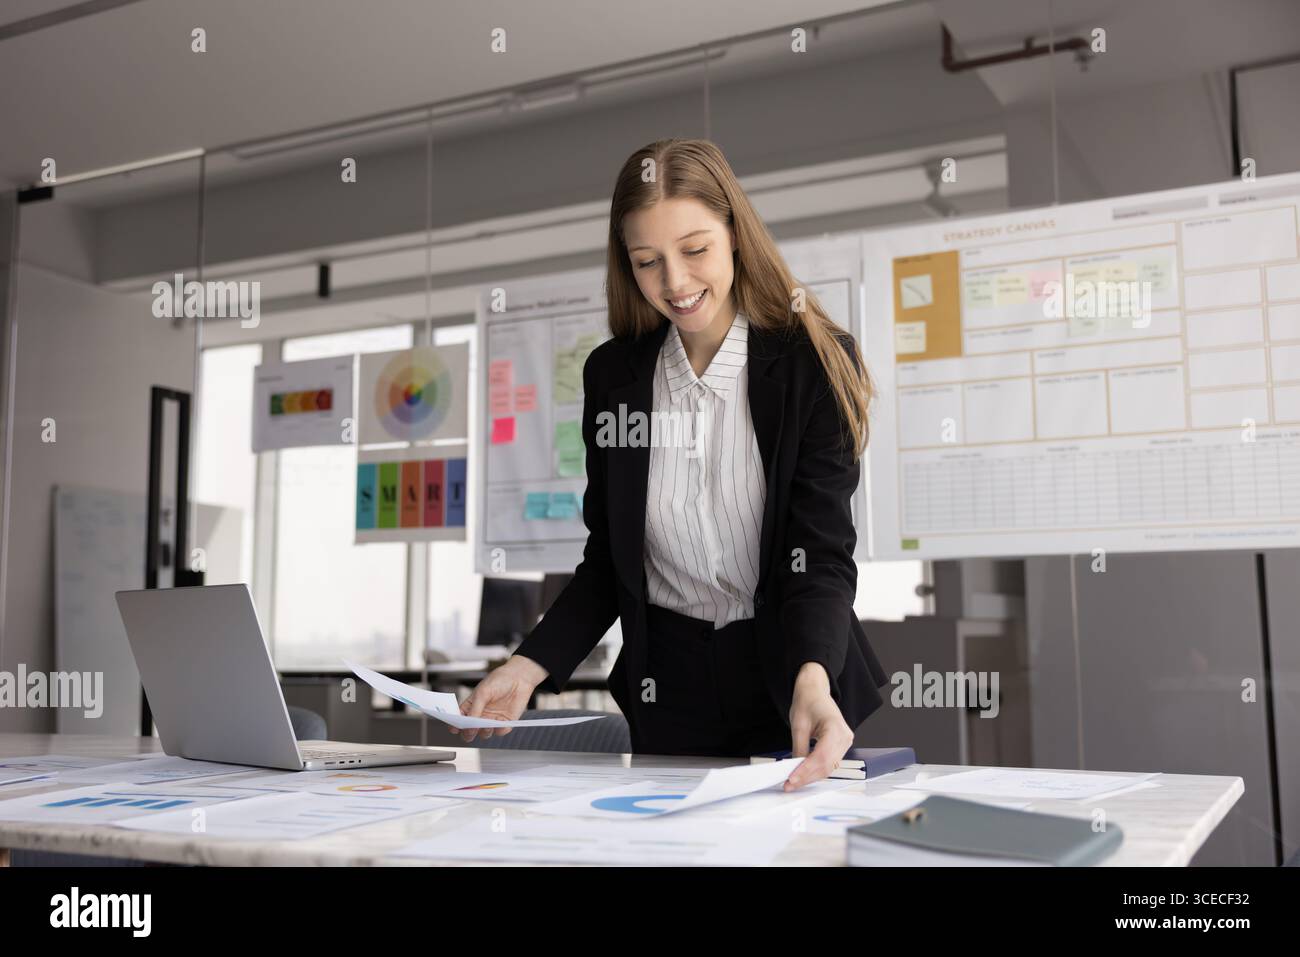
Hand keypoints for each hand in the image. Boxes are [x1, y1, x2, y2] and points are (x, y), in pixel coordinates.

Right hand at [455, 655, 548, 743]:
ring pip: (484, 733)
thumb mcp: (483, 692)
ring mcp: (493, 719)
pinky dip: (499, 730)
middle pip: (470, 731)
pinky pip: (501, 731)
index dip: (455, 725)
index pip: (460, 719)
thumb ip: (475, 708)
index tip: (454, 728)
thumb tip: (469, 723)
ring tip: (486, 724)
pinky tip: (500, 723)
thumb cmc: (499, 680)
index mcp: (471, 706)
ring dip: (484, 731)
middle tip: (470, 730)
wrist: (519, 677)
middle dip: (468, 733)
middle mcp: (481, 715)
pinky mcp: (505, 722)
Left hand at [784, 662, 852, 790]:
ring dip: (811, 776)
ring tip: (794, 781)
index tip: (792, 779)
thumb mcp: (798, 724)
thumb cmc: (808, 701)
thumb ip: (798, 748)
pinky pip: (830, 763)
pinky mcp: (842, 746)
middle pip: (826, 765)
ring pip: (829, 767)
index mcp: (835, 727)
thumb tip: (794, 769)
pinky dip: (817, 770)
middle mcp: (845, 736)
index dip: (806, 771)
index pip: (821, 756)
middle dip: (807, 777)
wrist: (815, 691)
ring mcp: (845, 742)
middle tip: (789, 784)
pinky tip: (804, 774)